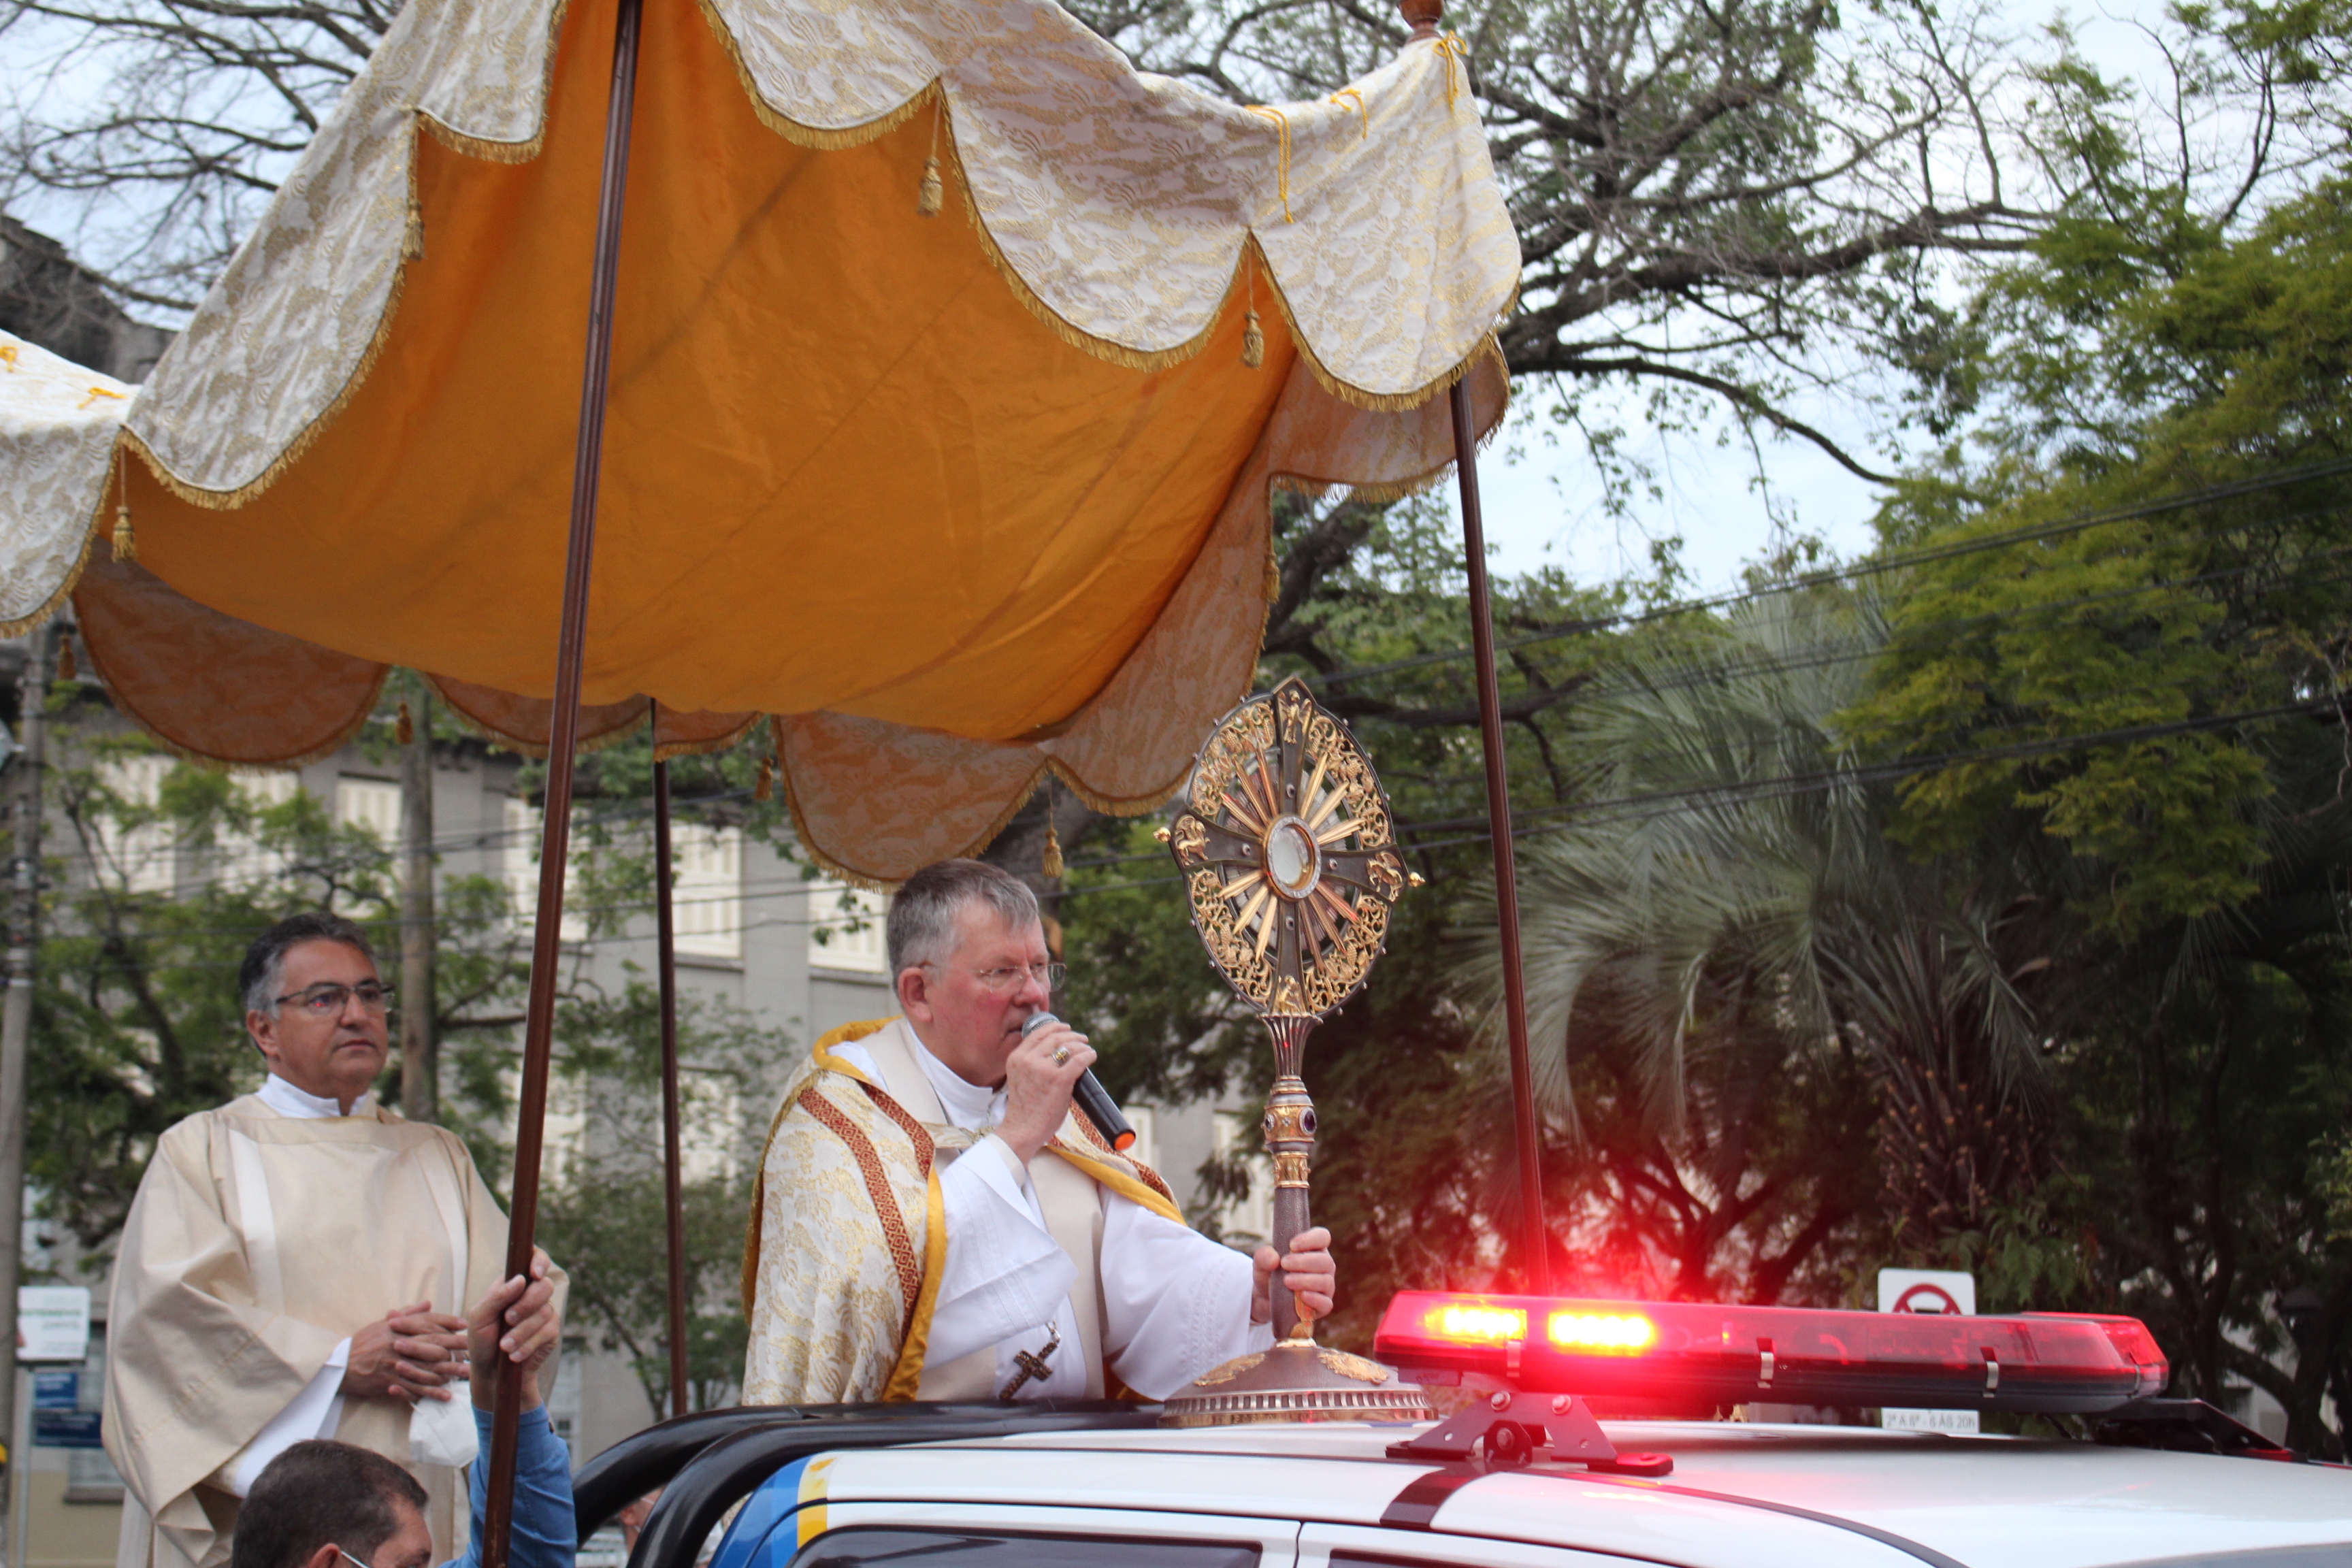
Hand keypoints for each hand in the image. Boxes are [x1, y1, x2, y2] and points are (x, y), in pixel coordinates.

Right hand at [343, 1301, 467, 1401]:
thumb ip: (407, 1314)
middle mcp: (399, 1344)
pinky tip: (446, 1395)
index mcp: (397, 1328)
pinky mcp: (390, 1382)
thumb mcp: (381, 1323)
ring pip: (427, 1368)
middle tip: (473, 1349)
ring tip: (466, 1374)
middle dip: (455, 1347)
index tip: (464, 1324)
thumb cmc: (362, 1343)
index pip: (427, 1322)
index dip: (447, 1322)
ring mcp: (395, 1364)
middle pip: (433, 1344)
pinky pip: (414, 1388)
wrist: (340, 1366)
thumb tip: (427, 1303)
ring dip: (449, 1372)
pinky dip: (431, 1393)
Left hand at [467, 1249, 558, 1411]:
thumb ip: (496, 1297)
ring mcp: (544, 1313)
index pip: (534, 1259)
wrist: (490, 1372)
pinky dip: (528, 1345)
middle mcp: (532, 1295)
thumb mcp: (478, 1318)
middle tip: (508, 1319)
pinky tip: (515, 1355)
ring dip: (522, 1331)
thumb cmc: (481, 1340)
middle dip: (526, 1304)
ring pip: (545, 1312)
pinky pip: (547, 1332)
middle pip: (544, 1286)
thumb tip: (520, 1280)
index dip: (539, 1261)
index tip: (534, 1274)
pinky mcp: (550, 1333)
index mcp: (514, 1284)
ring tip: (504, 1346)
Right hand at [999, 1019, 1093, 1164]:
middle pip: (1056, 1037)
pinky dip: (1088, 1055)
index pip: (1039, 1033)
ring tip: (1087, 1049)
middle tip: (1082, 1039)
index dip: (1055, 1027)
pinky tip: (1092, 1056)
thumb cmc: (1024, 1109)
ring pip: (1069, 1046)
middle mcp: (1028, 1060)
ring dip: (1081, 1045)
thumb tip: (1055, 1052)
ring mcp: (1044, 1069)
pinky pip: (1079, 1060)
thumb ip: (1031, 1063)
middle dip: (1072, 1035)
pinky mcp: (1059, 1080)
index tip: (1066, 1028)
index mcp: (1016, 1058)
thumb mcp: (1020, 1078)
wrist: (1022, 1130)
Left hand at [1250, 1226, 1334, 1325]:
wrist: (1264, 1299)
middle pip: (1325, 1261)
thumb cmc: (1269, 1274)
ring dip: (1306, 1280)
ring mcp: (1325, 1287)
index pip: (1322, 1237)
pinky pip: (1326, 1303)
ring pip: (1325, 1282)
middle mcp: (1323, 1267)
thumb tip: (1274, 1258)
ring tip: (1286, 1281)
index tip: (1292, 1245)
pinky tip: (1302, 1296)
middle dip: (1304, 1262)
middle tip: (1284, 1264)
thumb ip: (1264, 1256)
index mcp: (1313, 1250)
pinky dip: (1315, 1299)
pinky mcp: (1322, 1307)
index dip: (1311, 1239)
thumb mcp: (1261, 1263)